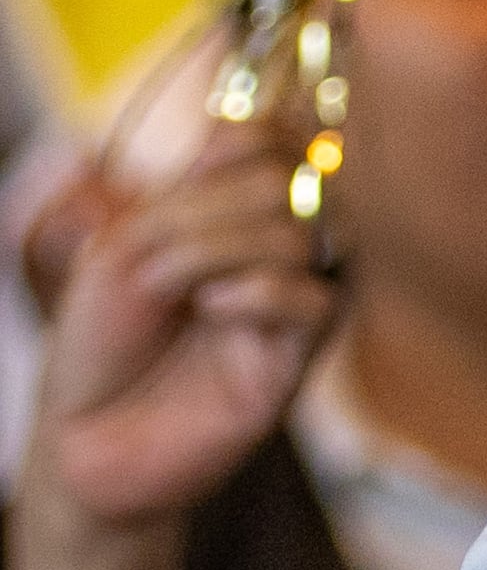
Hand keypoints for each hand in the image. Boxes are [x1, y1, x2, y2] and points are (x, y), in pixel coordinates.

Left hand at [23, 128, 336, 531]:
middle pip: (292, 179)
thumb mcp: (120, 247)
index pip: (277, 141)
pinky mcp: (302, 356)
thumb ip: (183, 190)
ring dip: (220, 247)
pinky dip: (259, 291)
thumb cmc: (98, 343)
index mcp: (234, 214)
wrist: (86, 437)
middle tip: (153, 252)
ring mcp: (294, 299)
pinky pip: (316, 301)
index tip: (195, 169)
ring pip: (306, 234)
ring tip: (164, 286)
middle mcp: (276, 248)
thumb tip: (237, 132)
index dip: (245, 139)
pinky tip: (213, 308)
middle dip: (213, 205)